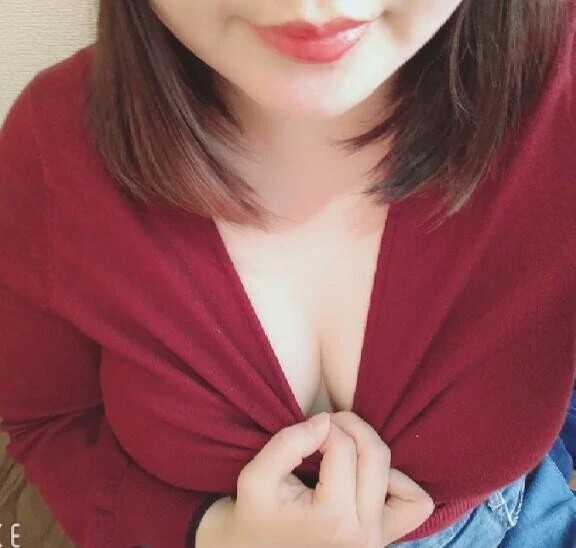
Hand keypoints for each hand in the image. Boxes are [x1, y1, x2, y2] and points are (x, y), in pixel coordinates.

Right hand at [218, 411, 433, 547]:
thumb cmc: (255, 514)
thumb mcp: (256, 477)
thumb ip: (288, 443)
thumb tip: (325, 421)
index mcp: (333, 519)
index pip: (342, 447)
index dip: (320, 427)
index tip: (303, 433)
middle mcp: (364, 533)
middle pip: (375, 455)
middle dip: (350, 427)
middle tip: (325, 427)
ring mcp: (379, 539)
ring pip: (399, 476)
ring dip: (371, 451)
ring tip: (344, 450)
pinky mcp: (385, 537)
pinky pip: (415, 504)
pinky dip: (398, 482)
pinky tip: (367, 474)